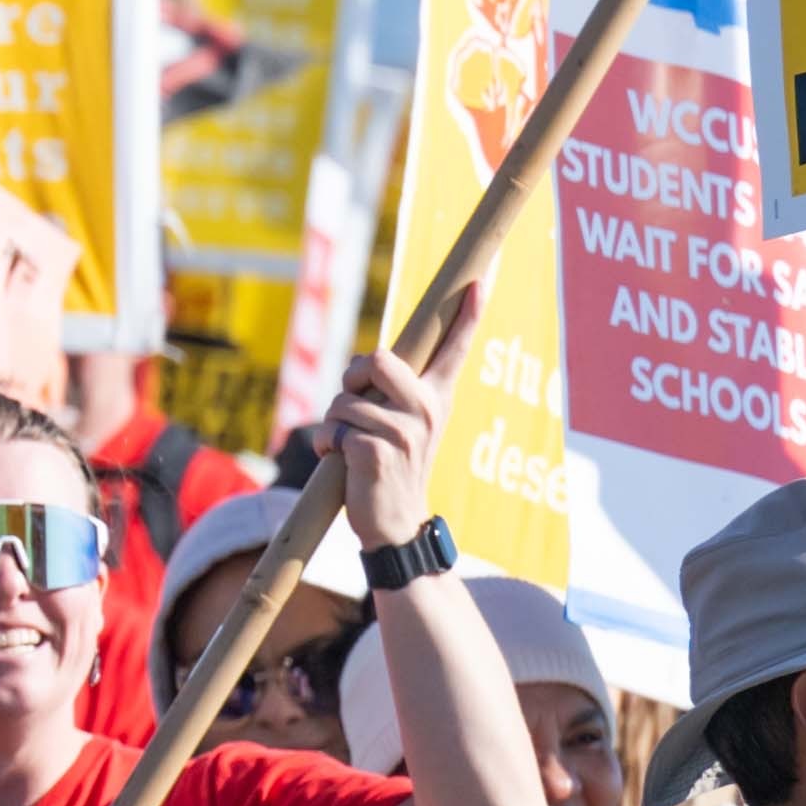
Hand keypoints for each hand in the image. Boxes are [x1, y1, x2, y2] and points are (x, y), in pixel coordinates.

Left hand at [315, 334, 450, 556]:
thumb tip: (369, 362)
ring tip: (349, 448)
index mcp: (436, 399)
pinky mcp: (377, 451)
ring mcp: (405, 432)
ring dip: (333, 425)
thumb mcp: (399, 425)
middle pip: (377, 360)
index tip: (479, 281)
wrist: (394, 524)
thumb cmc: (389, 468)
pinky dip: (326, 446)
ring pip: (344, 401)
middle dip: (351, 379)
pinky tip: (343, 465)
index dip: (466, 315)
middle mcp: (427, 410)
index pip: (454, 349)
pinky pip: (333, 430)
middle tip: (354, 405)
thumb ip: (390, 393)